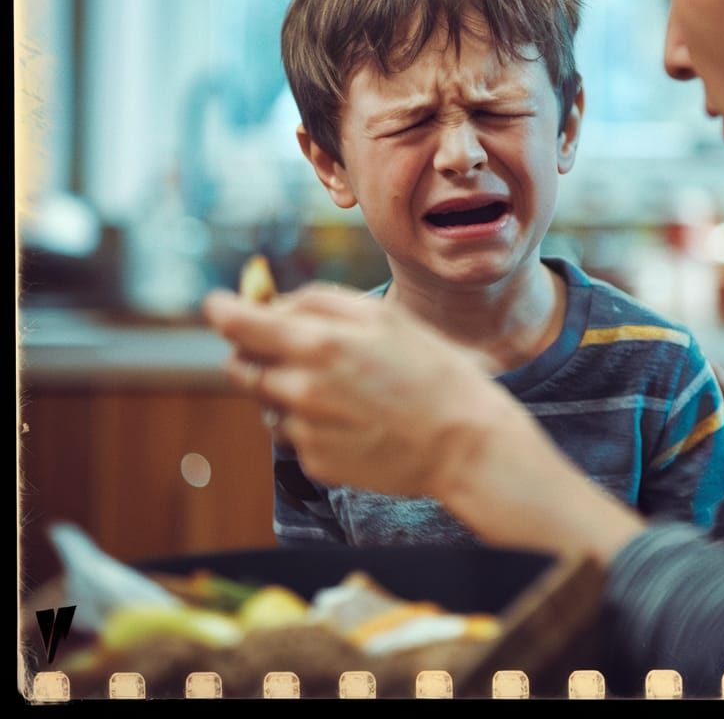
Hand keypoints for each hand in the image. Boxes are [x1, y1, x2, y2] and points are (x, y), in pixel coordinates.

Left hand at [204, 284, 645, 560]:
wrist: (464, 442)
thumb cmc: (430, 369)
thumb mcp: (383, 317)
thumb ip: (319, 304)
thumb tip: (270, 306)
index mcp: (317, 344)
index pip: (240, 325)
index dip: (222, 312)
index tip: (215, 306)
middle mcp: (301, 389)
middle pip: (240, 368)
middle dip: (250, 354)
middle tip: (281, 348)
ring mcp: (306, 431)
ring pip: (266, 404)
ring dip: (282, 391)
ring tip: (339, 388)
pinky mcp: (316, 463)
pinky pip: (294, 436)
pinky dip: (311, 424)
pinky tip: (354, 420)